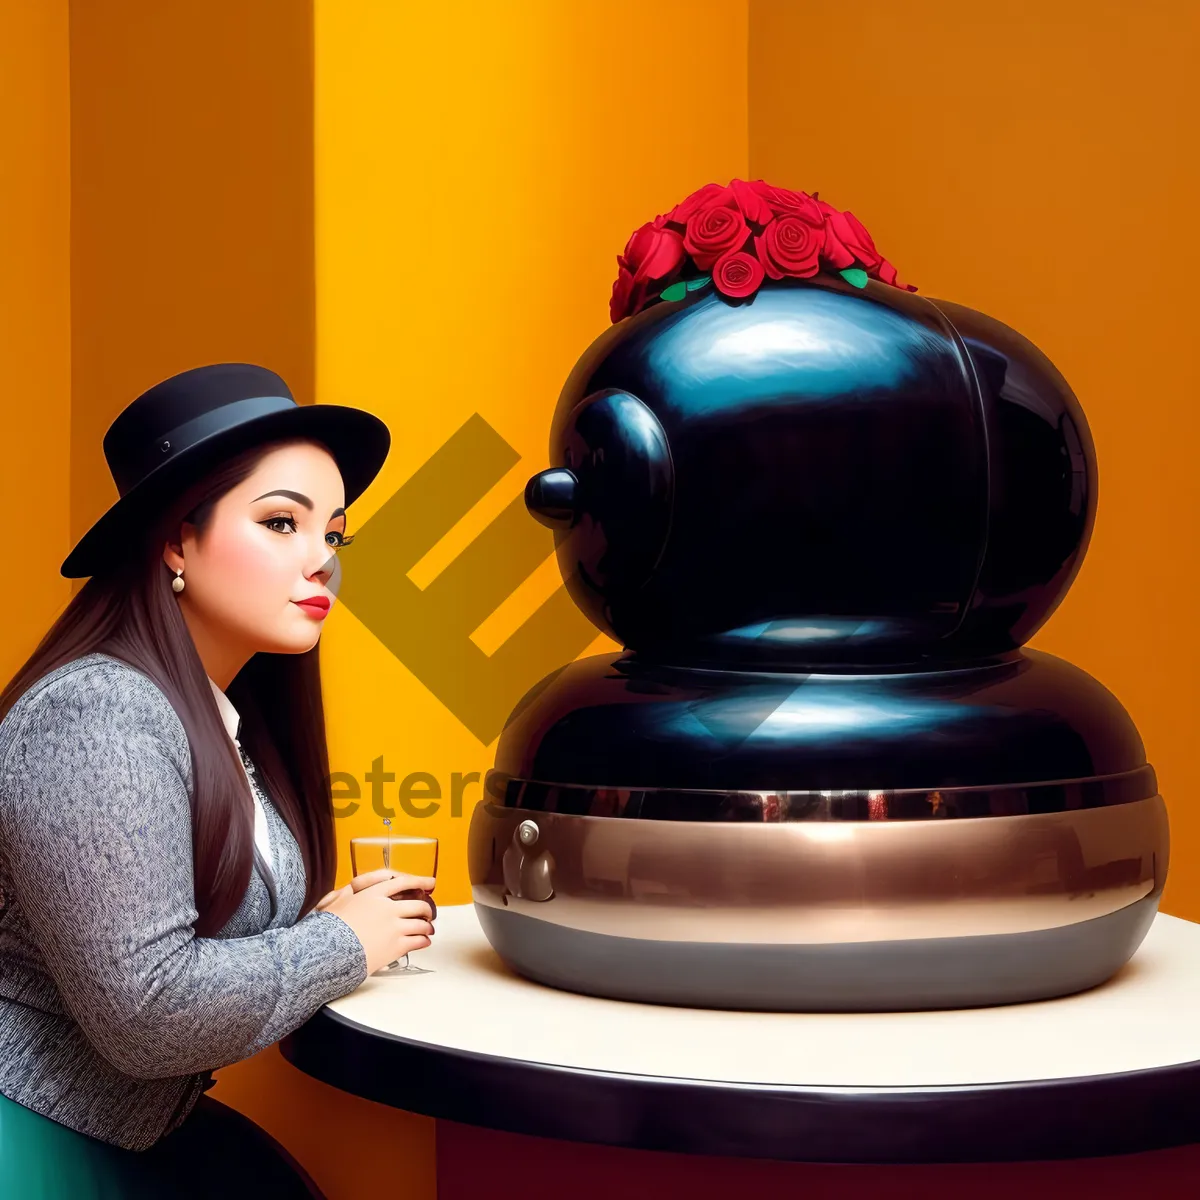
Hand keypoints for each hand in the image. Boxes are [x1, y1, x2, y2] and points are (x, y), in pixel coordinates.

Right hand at [320, 873, 437, 975]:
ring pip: (421, 924)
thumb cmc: (331, 928)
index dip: (420, 881)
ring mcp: (394, 927)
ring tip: (428, 930)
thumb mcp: (337, 903)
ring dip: (427, 927)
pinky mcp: (396, 946)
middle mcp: (388, 908)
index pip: (404, 882)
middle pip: (418, 905)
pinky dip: (424, 941)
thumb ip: (348, 894)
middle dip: (427, 910)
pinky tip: (424, 942)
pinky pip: (418, 941)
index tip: (431, 883)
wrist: (330, 952)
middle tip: (429, 913)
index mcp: (374, 894)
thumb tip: (349, 889)